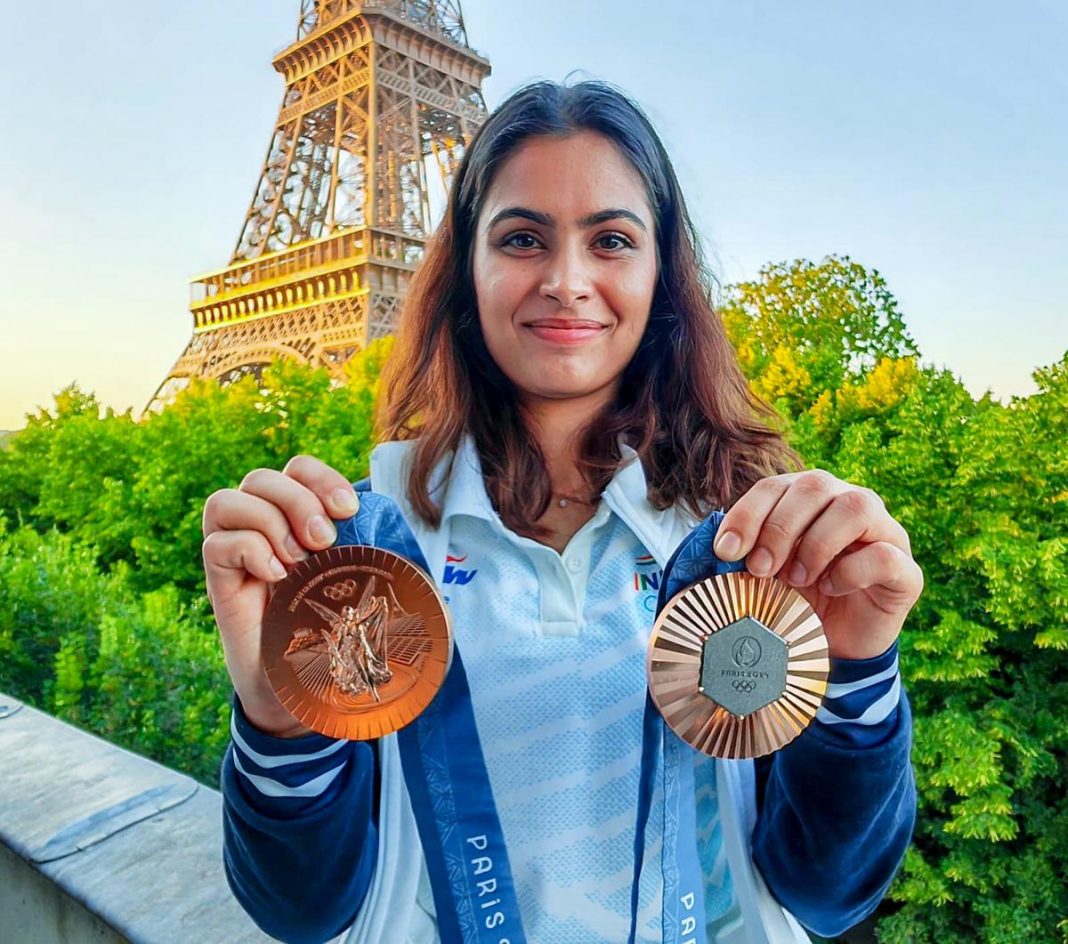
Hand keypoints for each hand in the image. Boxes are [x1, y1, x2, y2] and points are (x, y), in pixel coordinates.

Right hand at [202, 455, 359, 736]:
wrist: (296, 690)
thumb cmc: (332, 633)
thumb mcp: (363, 591)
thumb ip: (382, 564)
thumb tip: (422, 559)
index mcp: (295, 519)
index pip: (296, 468)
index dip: (321, 478)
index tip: (348, 510)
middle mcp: (260, 528)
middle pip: (262, 477)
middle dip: (299, 501)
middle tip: (325, 541)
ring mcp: (236, 552)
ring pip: (228, 500)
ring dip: (270, 522)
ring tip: (298, 561)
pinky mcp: (218, 580)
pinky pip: (217, 543)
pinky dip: (249, 550)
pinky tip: (276, 577)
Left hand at [712, 470, 922, 659]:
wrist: (833, 648)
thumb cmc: (794, 602)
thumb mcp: (762, 577)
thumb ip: (743, 556)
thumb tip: (715, 551)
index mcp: (808, 499)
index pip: (776, 485)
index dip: (748, 514)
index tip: (725, 552)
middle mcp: (848, 503)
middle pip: (815, 486)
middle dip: (779, 528)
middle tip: (759, 569)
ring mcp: (884, 533)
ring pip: (856, 506)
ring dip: (816, 543)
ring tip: (796, 580)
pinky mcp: (906, 571)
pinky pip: (885, 555)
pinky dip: (851, 572)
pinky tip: (830, 589)